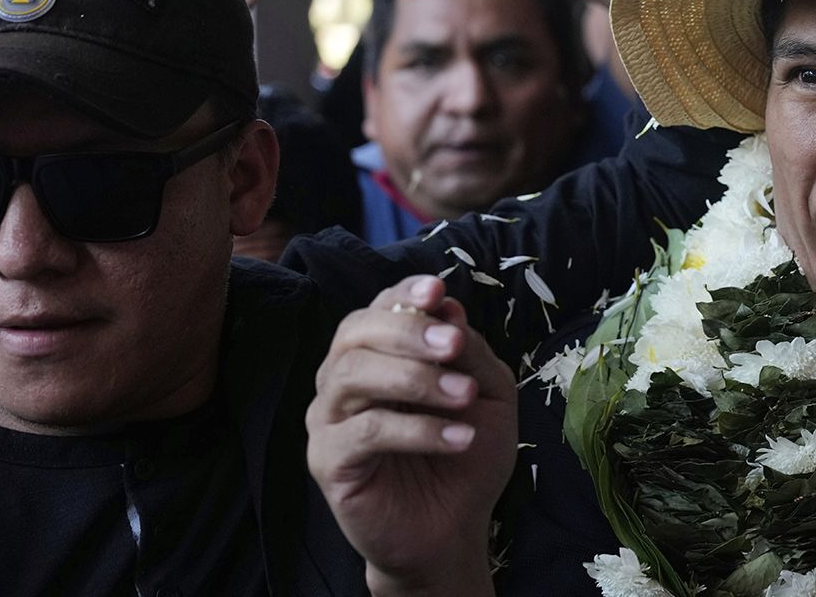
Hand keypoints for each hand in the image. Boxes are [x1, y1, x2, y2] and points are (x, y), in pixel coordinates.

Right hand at [307, 276, 515, 596]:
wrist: (454, 526)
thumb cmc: (467, 453)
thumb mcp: (488, 395)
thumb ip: (469, 352)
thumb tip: (448, 307)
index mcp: (381, 354)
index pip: (379, 308)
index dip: (404, 294)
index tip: (437, 290)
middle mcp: (345, 378)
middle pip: (356, 332)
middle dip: (408, 331)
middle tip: (454, 344)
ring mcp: (329, 418)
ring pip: (352, 375)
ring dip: (415, 379)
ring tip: (463, 396)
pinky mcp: (328, 460)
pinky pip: (364, 431)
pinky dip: (416, 430)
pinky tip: (457, 439)